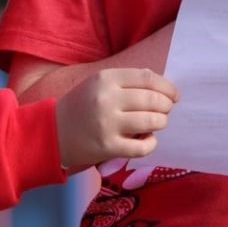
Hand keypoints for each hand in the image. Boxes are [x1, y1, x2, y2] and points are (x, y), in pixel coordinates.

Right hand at [55, 67, 177, 168]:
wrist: (53, 132)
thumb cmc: (82, 104)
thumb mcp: (99, 83)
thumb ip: (127, 79)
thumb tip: (160, 82)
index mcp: (106, 78)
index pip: (148, 78)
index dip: (167, 87)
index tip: (174, 95)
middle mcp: (107, 99)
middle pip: (153, 99)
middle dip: (166, 105)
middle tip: (165, 110)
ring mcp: (107, 124)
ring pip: (152, 121)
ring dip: (161, 122)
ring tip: (157, 123)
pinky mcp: (108, 147)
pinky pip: (142, 147)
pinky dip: (151, 143)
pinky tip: (147, 140)